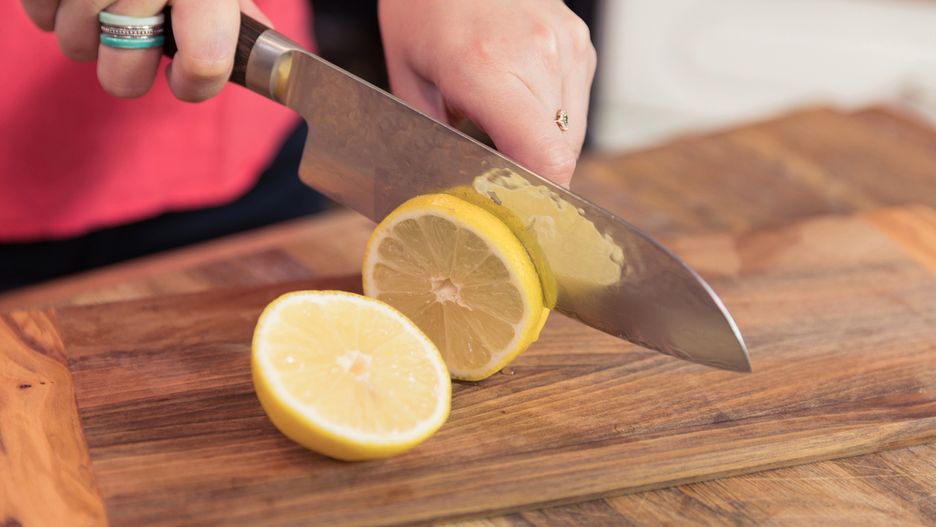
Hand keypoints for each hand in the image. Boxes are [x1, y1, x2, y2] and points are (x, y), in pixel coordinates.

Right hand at [19, 0, 270, 100]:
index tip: (184, 78)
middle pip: (124, 74)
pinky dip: (51, 8)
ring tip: (100, 3)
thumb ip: (233, 8)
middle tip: (135, 45)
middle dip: (128, 71)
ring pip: (75, 46)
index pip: (206, 62)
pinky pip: (39, 13)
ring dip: (86, 36)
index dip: (195, 84)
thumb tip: (256, 54)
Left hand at [379, 0, 596, 186]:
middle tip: (499, 178)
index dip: (537, 197)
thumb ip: (433, 138)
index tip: (516, 213)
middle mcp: (538, 55)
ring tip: (506, 131)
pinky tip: (520, 102)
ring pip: (573, 132)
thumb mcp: (407, 77)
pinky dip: (553, 117)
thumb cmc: (424, 6)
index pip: (545, 157)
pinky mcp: (580, 41)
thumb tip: (450, 191)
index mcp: (487, 68)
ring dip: (544, 146)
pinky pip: (576, 103)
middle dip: (532, 174)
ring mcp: (566, 44)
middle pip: (560, 154)